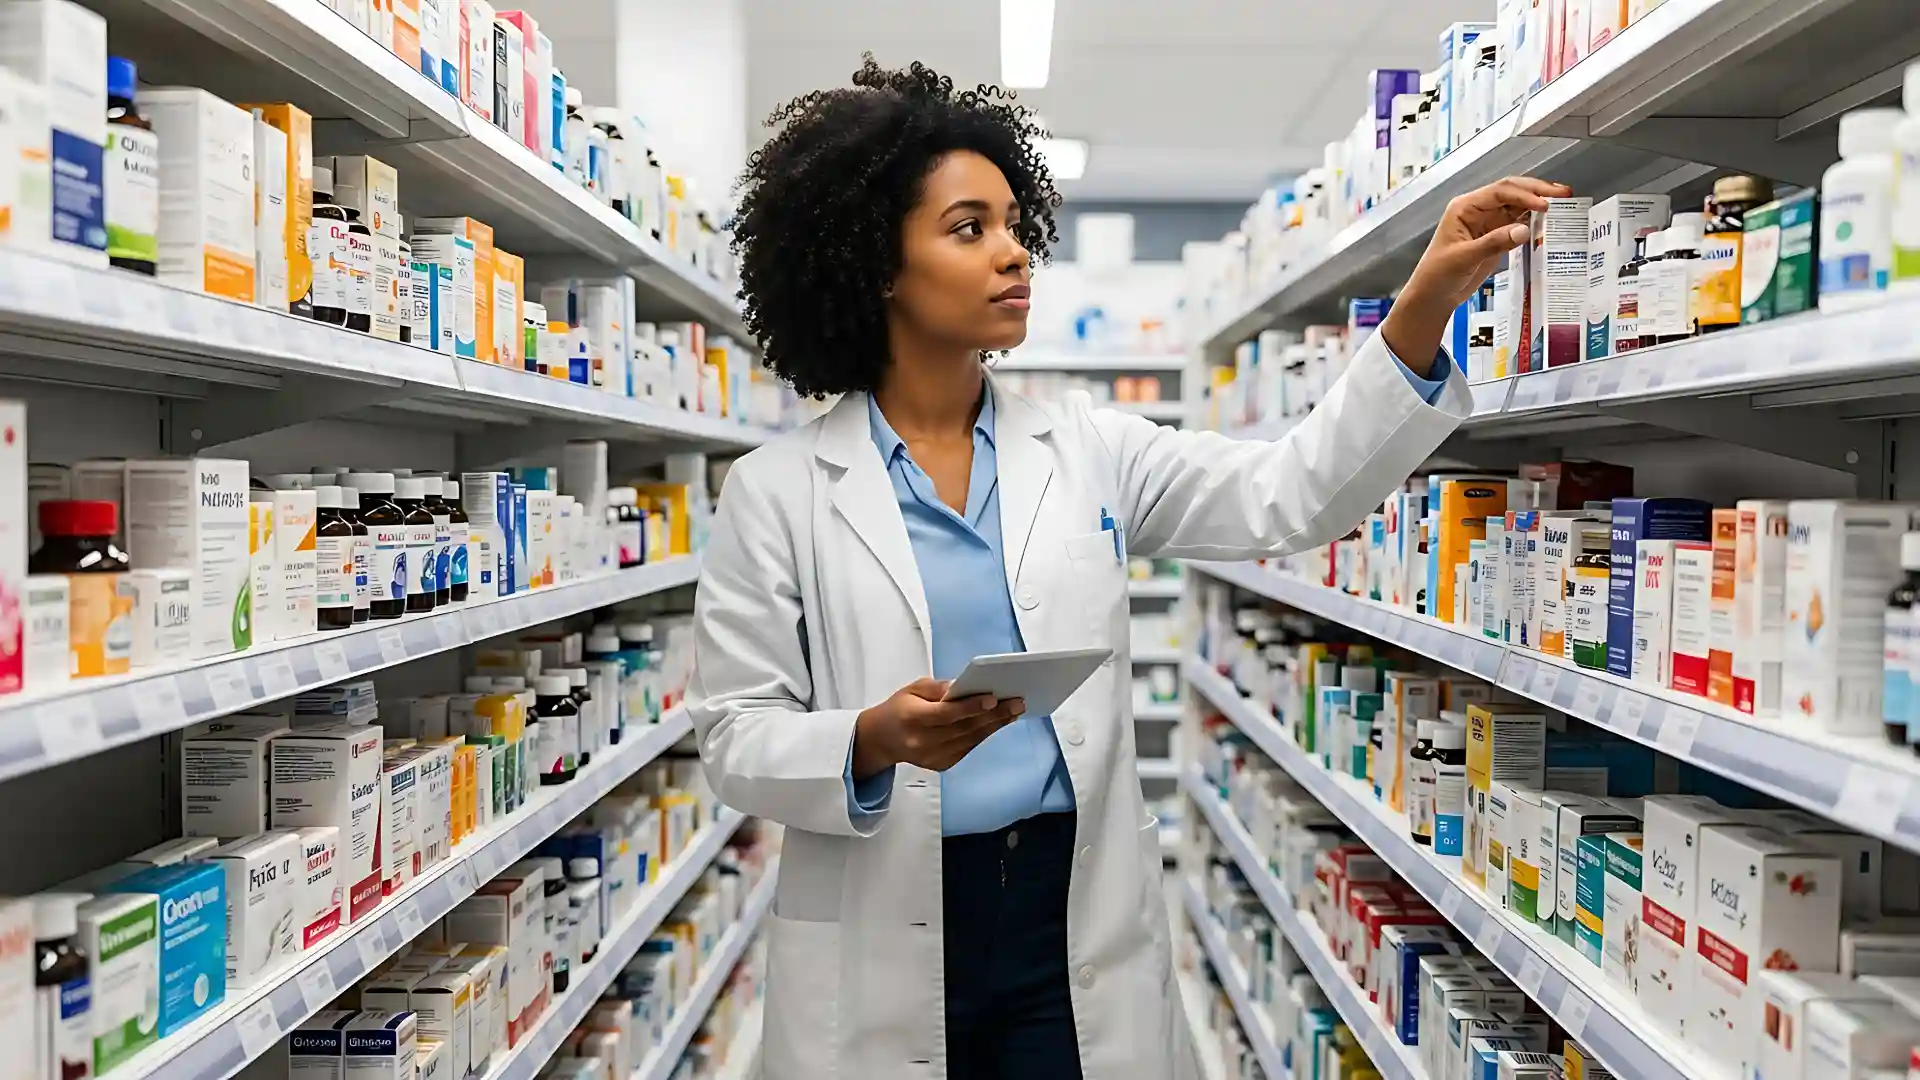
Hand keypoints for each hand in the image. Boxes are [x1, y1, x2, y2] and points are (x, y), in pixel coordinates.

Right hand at [851, 677, 1024, 776]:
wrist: (881, 740)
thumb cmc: (899, 709)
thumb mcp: (912, 689)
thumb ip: (939, 688)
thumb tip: (965, 686)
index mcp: (912, 718)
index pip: (946, 714)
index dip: (970, 706)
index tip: (993, 698)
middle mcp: (922, 741)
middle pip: (964, 728)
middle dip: (994, 714)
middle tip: (1017, 702)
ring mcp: (933, 756)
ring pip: (970, 739)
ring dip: (995, 724)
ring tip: (1014, 710)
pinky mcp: (941, 764)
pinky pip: (968, 748)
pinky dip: (984, 734)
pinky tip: (998, 722)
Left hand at [1381, 176, 1572, 371]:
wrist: (1433, 297)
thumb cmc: (1438, 275)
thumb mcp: (1464, 258)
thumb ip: (1494, 243)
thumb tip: (1524, 229)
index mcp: (1465, 208)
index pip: (1500, 192)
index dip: (1525, 195)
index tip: (1545, 204)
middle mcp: (1477, 210)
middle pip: (1512, 193)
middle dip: (1537, 192)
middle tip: (1563, 194)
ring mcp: (1487, 223)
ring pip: (1518, 207)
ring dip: (1538, 205)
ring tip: (1563, 205)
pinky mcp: (1495, 237)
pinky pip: (1518, 224)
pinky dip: (1534, 222)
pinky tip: (1550, 223)